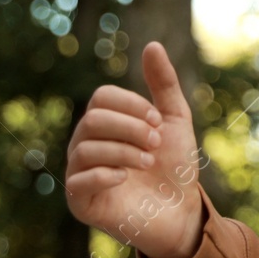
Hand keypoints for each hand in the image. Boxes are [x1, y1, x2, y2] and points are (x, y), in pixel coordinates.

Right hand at [65, 42, 208, 257]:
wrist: (181, 212)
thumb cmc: (174, 166)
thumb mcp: (174, 120)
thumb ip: (163, 84)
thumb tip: (152, 45)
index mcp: (106, 124)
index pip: (102, 98)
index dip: (131, 106)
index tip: (158, 122)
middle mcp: (87, 145)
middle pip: (93, 120)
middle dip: (130, 128)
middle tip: (156, 144)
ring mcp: (80, 174)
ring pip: (85, 147)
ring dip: (124, 151)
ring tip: (148, 162)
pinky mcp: (81, 202)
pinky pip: (77, 180)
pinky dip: (105, 174)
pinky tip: (126, 177)